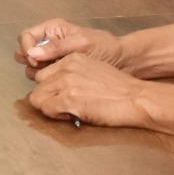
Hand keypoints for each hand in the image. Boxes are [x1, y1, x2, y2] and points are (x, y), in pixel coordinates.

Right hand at [15, 18, 124, 70]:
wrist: (122, 62)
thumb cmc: (105, 48)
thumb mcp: (81, 44)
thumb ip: (57, 47)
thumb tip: (33, 52)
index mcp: (52, 29)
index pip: (26, 36)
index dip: (26, 48)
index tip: (35, 60)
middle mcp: (49, 42)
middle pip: (24, 50)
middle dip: (29, 61)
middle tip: (42, 68)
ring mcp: (52, 57)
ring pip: (31, 65)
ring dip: (37, 72)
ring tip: (54, 75)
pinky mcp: (57, 71)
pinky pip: (42, 76)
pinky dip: (46, 80)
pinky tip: (58, 82)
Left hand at [26, 53, 150, 128]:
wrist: (136, 98)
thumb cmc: (119, 89)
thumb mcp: (92, 70)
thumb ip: (71, 74)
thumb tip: (54, 87)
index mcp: (71, 59)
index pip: (43, 74)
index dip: (51, 88)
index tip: (64, 96)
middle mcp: (66, 68)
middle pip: (37, 86)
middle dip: (48, 98)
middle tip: (65, 106)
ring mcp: (66, 83)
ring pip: (37, 98)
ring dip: (50, 107)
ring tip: (69, 111)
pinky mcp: (68, 99)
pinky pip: (47, 109)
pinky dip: (56, 116)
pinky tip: (72, 115)